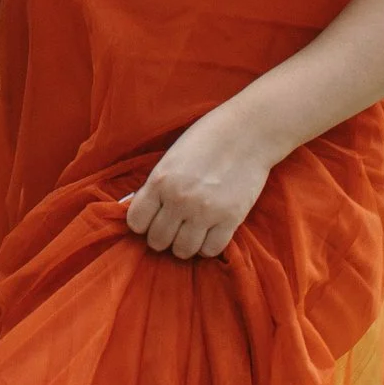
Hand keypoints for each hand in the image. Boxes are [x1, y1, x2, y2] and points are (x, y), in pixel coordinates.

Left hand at [122, 108, 274, 260]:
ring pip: (183, 251)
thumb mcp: (171, 158)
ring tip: (191, 231)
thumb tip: (143, 210)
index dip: (142, 224)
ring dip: (184, 244)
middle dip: (162, 236)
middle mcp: (179, 199)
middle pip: (157, 241)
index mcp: (160, 180)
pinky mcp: (230, 219)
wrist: (247, 133)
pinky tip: (209, 233)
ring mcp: (205, 211)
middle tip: (173, 227)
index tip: (152, 219)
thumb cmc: (206, 139)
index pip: (136, 222)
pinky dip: (207, 246)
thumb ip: (157, 186)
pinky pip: (211, 250)